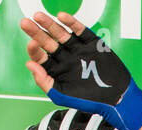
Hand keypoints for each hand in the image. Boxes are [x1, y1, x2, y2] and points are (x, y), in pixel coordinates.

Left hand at [20, 10, 141, 129]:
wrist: (116, 97)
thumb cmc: (90, 101)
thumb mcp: (62, 95)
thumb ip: (44, 81)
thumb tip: (29, 64)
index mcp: (57, 71)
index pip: (41, 57)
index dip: (34, 50)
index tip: (32, 44)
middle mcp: (66, 59)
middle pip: (47, 42)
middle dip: (36, 32)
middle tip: (25, 23)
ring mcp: (78, 50)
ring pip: (61, 34)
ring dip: (49, 24)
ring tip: (39, 16)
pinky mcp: (91, 43)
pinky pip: (79, 30)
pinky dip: (71, 22)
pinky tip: (61, 17)